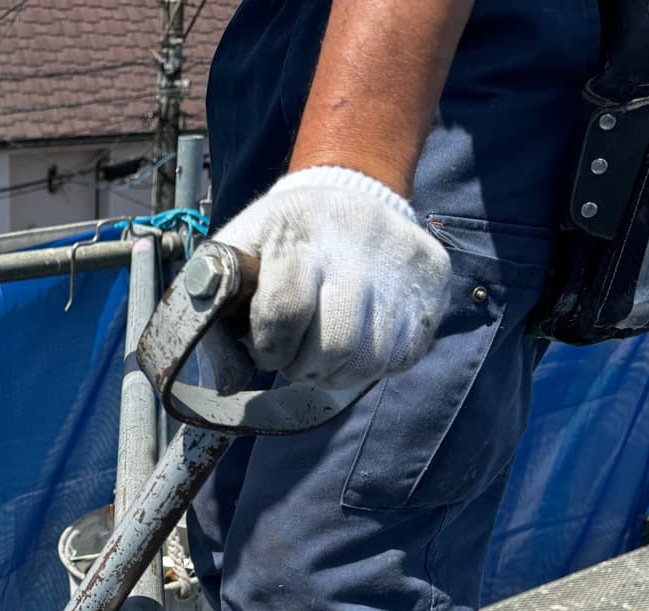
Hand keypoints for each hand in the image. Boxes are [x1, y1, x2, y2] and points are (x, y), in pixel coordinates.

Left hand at [211, 166, 450, 388]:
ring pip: (372, 358)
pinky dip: (376, 364)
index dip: (270, 349)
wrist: (345, 188)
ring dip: (340, 373)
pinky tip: (359, 341)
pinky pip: (405, 354)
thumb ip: (215, 319)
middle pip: (334, 345)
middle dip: (306, 367)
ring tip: (325, 354)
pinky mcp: (432, 277)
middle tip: (298, 358)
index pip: (284, 314)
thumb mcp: (234, 259)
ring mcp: (399, 260)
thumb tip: (229, 383)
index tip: (267, 349)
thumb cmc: (278, 240)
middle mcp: (355, 242)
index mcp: (295, 231)